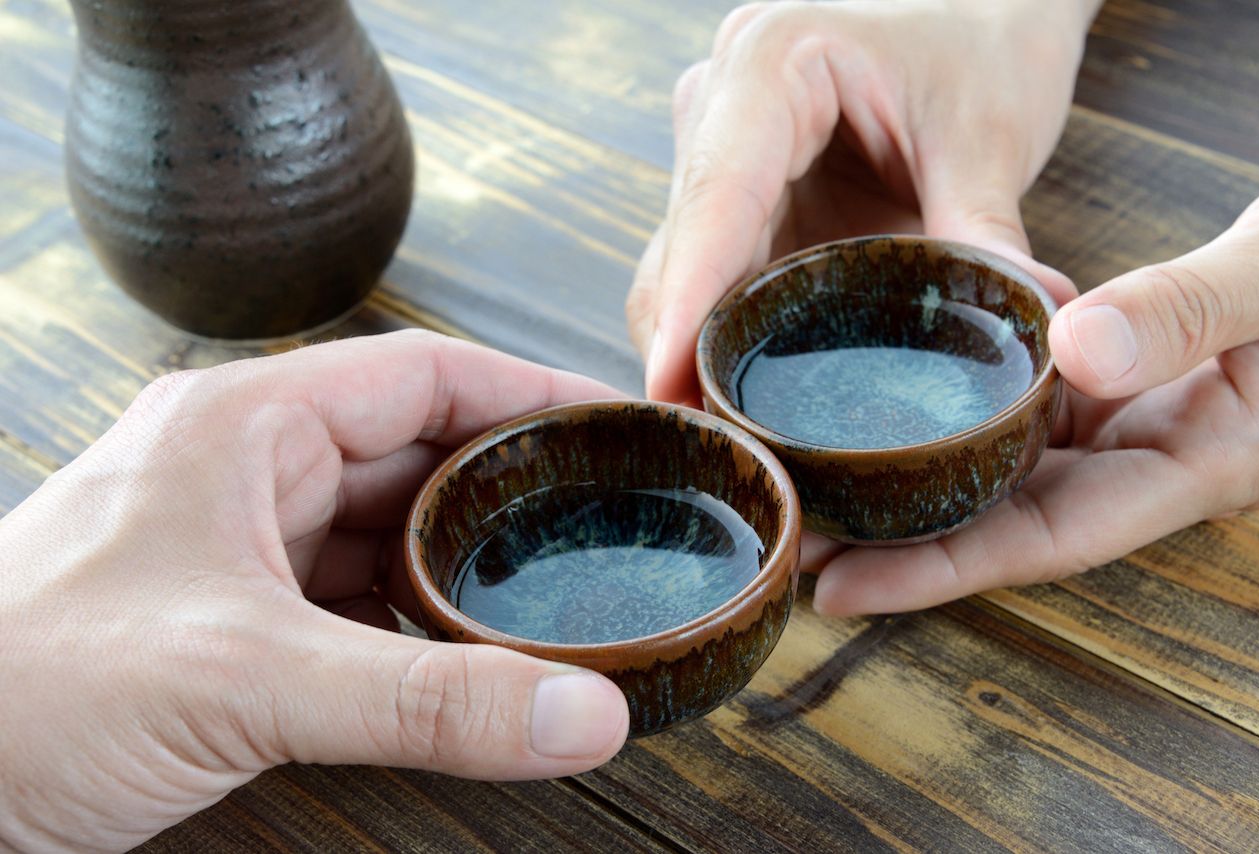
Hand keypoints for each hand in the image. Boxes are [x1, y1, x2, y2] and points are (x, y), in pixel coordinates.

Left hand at [0, 331, 629, 851]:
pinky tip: (469, 661)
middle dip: (509, 494)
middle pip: (416, 458)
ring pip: (389, 540)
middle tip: (607, 524)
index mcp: (245, 424)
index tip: (614, 426)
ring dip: (464, 572)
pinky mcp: (234, 624)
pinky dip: (417, 632)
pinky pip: (356, 608)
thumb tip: (581, 712)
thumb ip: (425, 699)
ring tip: (556, 596)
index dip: (527, 391)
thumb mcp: (246, 676)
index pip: (424, 374)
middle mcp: (248, 472)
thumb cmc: (21, 687)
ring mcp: (241, 549)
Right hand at [629, 0, 1099, 403]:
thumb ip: (987, 230)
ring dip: (697, 356)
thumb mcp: (989, 134)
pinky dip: (726, 343)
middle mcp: (723, 109)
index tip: (669, 384)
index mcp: (772, 65)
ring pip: (679, 275)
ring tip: (728, 443)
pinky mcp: (743, 203)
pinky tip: (749, 404)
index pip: (716, 195)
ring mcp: (723, 156)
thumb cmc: (981, 43)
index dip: (689, 298)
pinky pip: (714, 283)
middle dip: (682, 351)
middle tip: (712, 447)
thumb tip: (1035, 323)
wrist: (977, 13)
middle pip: (677, 250)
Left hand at [810, 183, 1258, 614]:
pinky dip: (949, 412)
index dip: (943, 572)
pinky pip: (1017, 406)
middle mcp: (1146, 458)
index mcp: (1194, 464)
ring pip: (999, 463)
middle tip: (789, 543)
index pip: (1046, 539)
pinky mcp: (1111, 377)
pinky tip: (878, 405)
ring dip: (908, 476)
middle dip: (898, 538)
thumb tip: (1081, 353)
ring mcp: (1126, 420)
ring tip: (806, 482)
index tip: (844, 591)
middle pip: (1002, 516)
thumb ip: (1195, 311)